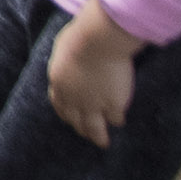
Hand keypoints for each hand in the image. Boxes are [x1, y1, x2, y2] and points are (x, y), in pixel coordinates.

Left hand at [47, 1, 144, 147]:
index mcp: (59, 84)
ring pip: (94, 129)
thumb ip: (67, 58)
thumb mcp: (64, 47)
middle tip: (86, 133)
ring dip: (98, 137)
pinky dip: (117, 120)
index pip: (60, 104)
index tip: (70, 119)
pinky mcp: (113, 106)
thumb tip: (69, 55)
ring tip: (102, 143)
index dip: (66, 113)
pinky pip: (115, 119)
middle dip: (81, 128)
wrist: (97, 42)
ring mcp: (93, 105)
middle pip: (76, 121)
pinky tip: (121, 121)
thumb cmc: (80, 36)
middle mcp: (74, 99)